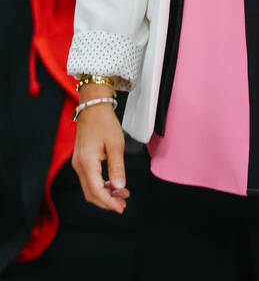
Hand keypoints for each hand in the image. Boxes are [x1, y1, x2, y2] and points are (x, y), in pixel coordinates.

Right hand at [72, 98, 128, 213]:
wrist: (93, 107)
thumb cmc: (104, 122)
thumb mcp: (116, 144)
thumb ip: (117, 168)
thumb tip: (119, 187)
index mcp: (87, 163)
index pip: (96, 191)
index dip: (109, 202)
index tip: (121, 207)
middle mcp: (79, 166)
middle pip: (91, 193)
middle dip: (107, 201)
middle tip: (123, 204)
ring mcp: (78, 163)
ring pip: (90, 187)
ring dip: (105, 193)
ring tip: (121, 194)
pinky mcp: (81, 160)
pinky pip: (89, 179)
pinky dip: (101, 185)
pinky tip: (113, 184)